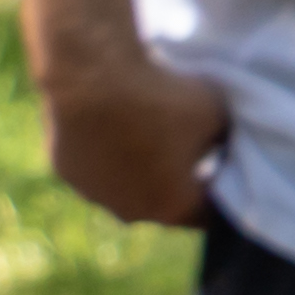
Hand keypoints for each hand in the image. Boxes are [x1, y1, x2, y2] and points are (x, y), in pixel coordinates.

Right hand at [40, 40, 227, 228]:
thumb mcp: (218, 116)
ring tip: (145, 133)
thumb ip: (225, 141)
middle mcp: (131, 213)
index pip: (209, 216)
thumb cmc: (163, 100)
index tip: (229, 169)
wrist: (92, 79)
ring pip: (125, 188)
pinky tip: (114, 123)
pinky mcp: (66, 171)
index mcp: (173, 207)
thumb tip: (224, 147)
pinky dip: (108, 153)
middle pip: (163, 205)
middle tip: (188, 149)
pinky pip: (95, 168)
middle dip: (177, 183)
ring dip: (138, 170)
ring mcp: (93, 195)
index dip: (223, 193)